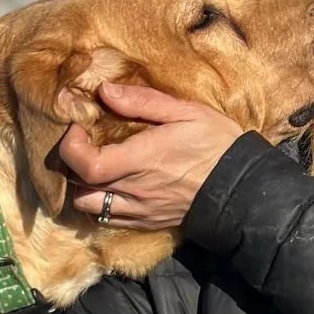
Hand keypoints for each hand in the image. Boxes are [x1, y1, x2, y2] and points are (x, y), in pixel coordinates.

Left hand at [60, 82, 242, 231]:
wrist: (242, 187)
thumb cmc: (216, 144)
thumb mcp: (185, 112)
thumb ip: (142, 102)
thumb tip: (104, 91)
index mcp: (142, 159)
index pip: (86, 164)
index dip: (71, 147)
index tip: (79, 129)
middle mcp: (135, 189)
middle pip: (80, 187)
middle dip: (73, 164)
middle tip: (85, 143)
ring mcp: (140, 210)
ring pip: (90, 207)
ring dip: (84, 187)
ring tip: (97, 167)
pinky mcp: (146, 222)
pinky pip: (108, 219)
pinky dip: (100, 203)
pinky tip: (112, 186)